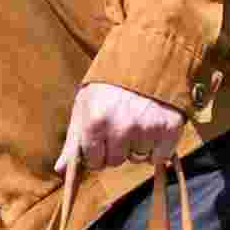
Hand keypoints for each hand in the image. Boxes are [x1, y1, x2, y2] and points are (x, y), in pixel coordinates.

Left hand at [54, 82, 183, 173]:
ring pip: (138, 158)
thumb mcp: (83, 106)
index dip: (95, 152)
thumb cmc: (107, 86)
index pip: (94, 161)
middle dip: (115, 148)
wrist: (144, 60)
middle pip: (116, 161)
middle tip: (119, 125)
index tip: (99, 137)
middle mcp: (121, 128)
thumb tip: (60, 170)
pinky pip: (159, 157)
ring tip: (135, 120)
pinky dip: (156, 147)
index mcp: (95, 122)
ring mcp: (147, 129)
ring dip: (136, 145)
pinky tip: (151, 126)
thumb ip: (73, 141)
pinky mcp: (169, 129)